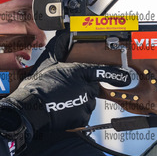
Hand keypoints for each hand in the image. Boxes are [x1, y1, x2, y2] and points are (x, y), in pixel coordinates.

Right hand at [0, 49, 129, 151]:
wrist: (30, 108)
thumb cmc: (37, 86)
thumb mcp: (49, 62)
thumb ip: (60, 49)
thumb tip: (63, 37)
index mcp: (80, 72)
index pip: (104, 72)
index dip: (117, 75)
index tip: (126, 77)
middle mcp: (86, 87)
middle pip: (92, 89)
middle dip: (82, 90)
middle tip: (65, 92)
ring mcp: (85, 103)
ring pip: (87, 103)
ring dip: (78, 103)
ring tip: (61, 102)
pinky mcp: (82, 118)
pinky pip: (82, 116)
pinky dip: (74, 115)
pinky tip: (62, 111)